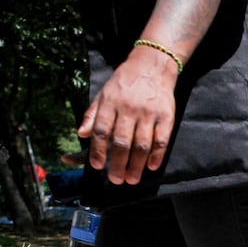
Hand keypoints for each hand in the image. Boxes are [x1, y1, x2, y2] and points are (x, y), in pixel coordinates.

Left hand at [77, 49, 178, 184]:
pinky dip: (156, 155)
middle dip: (117, 164)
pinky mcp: (166, 116)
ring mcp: (148, 113)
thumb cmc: (125, 83)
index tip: (97, 167)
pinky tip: (151, 167)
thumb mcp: (103, 94)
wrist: (152, 66)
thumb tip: (81, 134)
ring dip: (136, 165)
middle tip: (116, 180)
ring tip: (132, 179)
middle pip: (121, 142)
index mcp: (110, 103)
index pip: (101, 131)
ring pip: (141, 144)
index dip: (98, 150)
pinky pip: (161, 140)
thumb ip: (92, 115)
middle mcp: (129, 108)